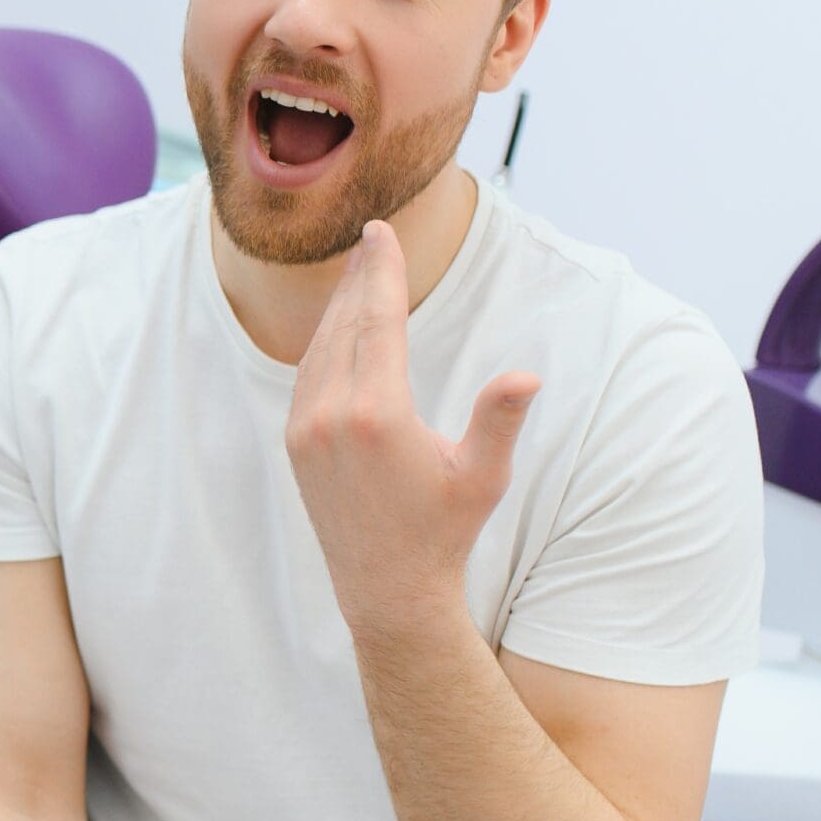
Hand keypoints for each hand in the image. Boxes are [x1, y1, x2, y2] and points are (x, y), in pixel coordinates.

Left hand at [284, 219, 538, 636]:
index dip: (382, 271)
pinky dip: (323, 342)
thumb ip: (498, 419)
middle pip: (345, 324)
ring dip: (340, 306)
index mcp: (376, 413)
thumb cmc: (443, 531)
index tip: (382, 232)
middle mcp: (330, 414)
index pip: (378, 320)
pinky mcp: (293, 441)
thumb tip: (527, 377)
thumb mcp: (482, 476)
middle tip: (374, 237)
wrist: (385, 588)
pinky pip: (306, 374)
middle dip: (361, 277)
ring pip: (320, 347)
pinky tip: (340, 326)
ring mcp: (304, 427)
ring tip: (361, 272)